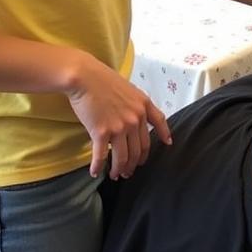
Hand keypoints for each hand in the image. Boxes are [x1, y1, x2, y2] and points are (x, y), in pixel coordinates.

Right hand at [66, 56, 171, 178]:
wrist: (84, 77)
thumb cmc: (102, 80)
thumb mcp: (129, 89)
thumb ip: (135, 104)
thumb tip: (136, 116)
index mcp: (144, 105)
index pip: (160, 122)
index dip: (164, 135)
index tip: (167, 144)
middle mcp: (135, 118)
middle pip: (140, 148)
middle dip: (135, 163)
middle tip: (130, 171)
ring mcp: (120, 127)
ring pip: (124, 156)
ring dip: (120, 169)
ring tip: (116, 175)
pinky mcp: (101, 132)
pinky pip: (102, 155)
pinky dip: (98, 166)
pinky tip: (95, 172)